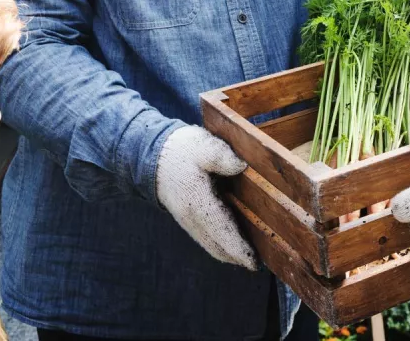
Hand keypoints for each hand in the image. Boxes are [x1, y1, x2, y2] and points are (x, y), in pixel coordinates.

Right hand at [155, 125, 256, 270]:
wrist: (152, 156)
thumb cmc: (181, 150)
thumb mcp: (203, 146)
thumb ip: (222, 156)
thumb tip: (242, 166)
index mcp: (198, 200)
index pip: (222, 231)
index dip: (238, 248)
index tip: (253, 262)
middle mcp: (192, 217)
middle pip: (217, 246)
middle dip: (236, 257)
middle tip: (257, 264)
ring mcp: (187, 220)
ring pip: (210, 245)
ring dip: (228, 254)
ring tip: (247, 258)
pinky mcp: (187, 218)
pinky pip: (204, 239)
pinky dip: (219, 246)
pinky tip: (230, 245)